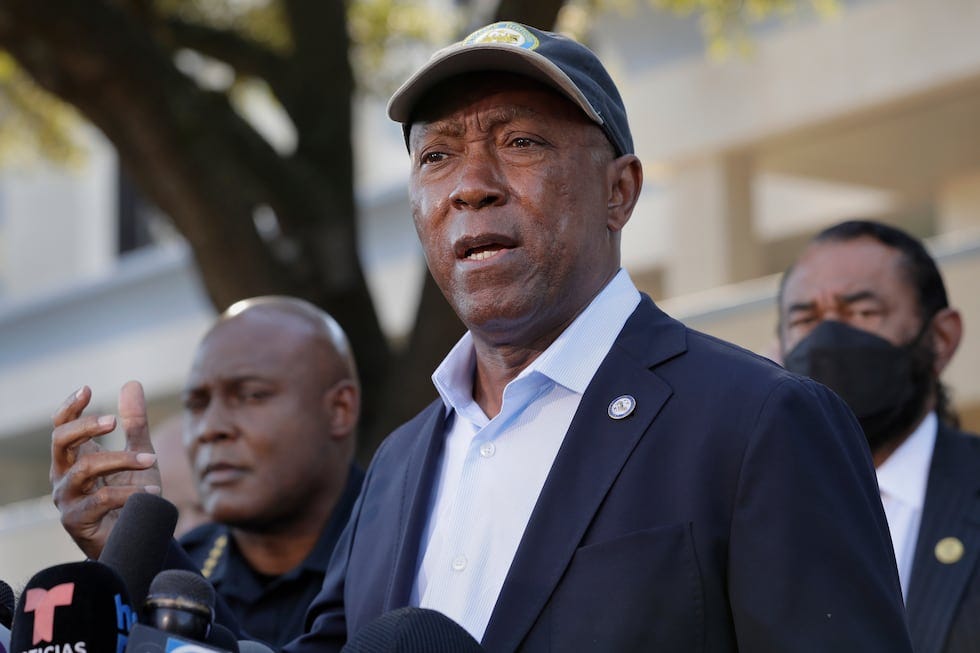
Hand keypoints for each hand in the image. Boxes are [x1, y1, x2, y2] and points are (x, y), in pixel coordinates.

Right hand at [50, 381, 161, 558]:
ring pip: (85, 469)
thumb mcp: (139, 455)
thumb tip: (131, 383)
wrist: (135, 539)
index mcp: (75, 458)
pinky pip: (101, 500)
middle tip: (112, 421)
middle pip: (61, 442)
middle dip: (85, 427)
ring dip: (121, 460)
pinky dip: (130, 492)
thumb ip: (135, 423)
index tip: (88, 389)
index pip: (61, 427)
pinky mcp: (76, 521)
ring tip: (151, 459)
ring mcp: (67, 499)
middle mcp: (64, 476)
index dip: (70, 407)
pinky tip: (152, 491)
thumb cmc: (132, 497)